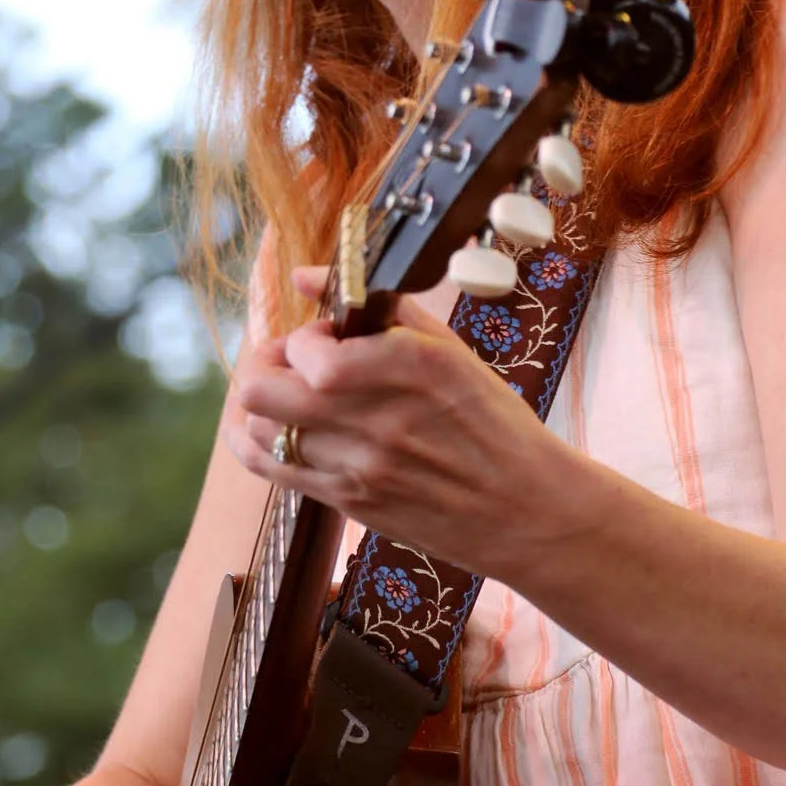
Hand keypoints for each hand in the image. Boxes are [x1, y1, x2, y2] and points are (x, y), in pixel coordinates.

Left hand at [225, 267, 574, 580]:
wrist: (526, 511)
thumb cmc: (494, 424)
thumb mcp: (452, 351)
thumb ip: (379, 307)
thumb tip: (306, 275)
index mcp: (410, 368)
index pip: (308, 351)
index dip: (306, 337)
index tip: (328, 337)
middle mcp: (377, 419)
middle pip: (261, 390)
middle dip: (268, 365)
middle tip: (293, 363)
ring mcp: (358, 467)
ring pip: (259, 429)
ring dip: (267, 404)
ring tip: (296, 398)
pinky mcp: (348, 503)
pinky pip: (269, 470)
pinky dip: (259, 443)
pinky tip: (277, 430)